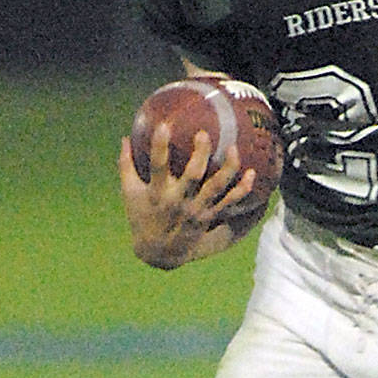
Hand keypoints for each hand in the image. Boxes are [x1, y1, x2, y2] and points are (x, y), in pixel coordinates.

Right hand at [118, 124, 253, 268]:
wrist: (159, 252)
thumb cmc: (142, 217)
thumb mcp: (129, 193)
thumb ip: (126, 164)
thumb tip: (125, 137)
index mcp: (157, 193)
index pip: (157, 166)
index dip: (160, 146)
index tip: (164, 125)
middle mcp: (179, 201)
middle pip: (193, 175)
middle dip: (200, 154)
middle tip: (204, 134)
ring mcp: (196, 209)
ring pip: (216, 187)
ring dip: (227, 168)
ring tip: (233, 147)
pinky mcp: (209, 216)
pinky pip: (229, 202)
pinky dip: (242, 189)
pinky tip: (252, 174)